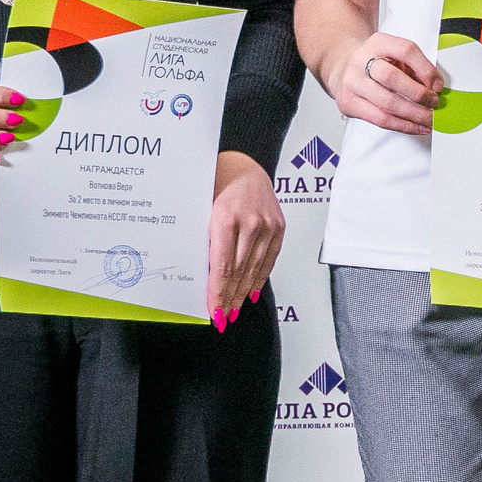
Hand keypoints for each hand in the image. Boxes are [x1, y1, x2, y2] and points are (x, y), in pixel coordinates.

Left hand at [206, 152, 284, 323]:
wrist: (244, 163)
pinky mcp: (279, 226)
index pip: (222, 267)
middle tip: (222, 318)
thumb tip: (204, 278)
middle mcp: (250, 223)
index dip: (218, 294)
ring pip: (254, 269)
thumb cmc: (216, 183)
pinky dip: (260, 277)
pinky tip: (253, 292)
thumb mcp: (202, 210)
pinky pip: (269, 259)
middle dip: (229, 298)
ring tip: (235, 309)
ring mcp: (267, 225)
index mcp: (226, 219)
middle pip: (239, 272)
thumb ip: (206, 242)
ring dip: (243, 292)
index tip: (214, 312)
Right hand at [330, 30, 444, 135]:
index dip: (425, 69)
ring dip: (414, 115)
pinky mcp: (349, 104)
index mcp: (378, 42)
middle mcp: (361, 60)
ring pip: (387, 103)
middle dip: (418, 94)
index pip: (405, 51)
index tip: (438, 85)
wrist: (343, 68)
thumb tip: (436, 89)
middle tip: (434, 103)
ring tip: (429, 120)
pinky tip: (417, 127)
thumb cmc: (377, 63)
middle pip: (391, 78)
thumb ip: (415, 67)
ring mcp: (352, 83)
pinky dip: (403, 126)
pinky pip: (380, 120)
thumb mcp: (395, 56)